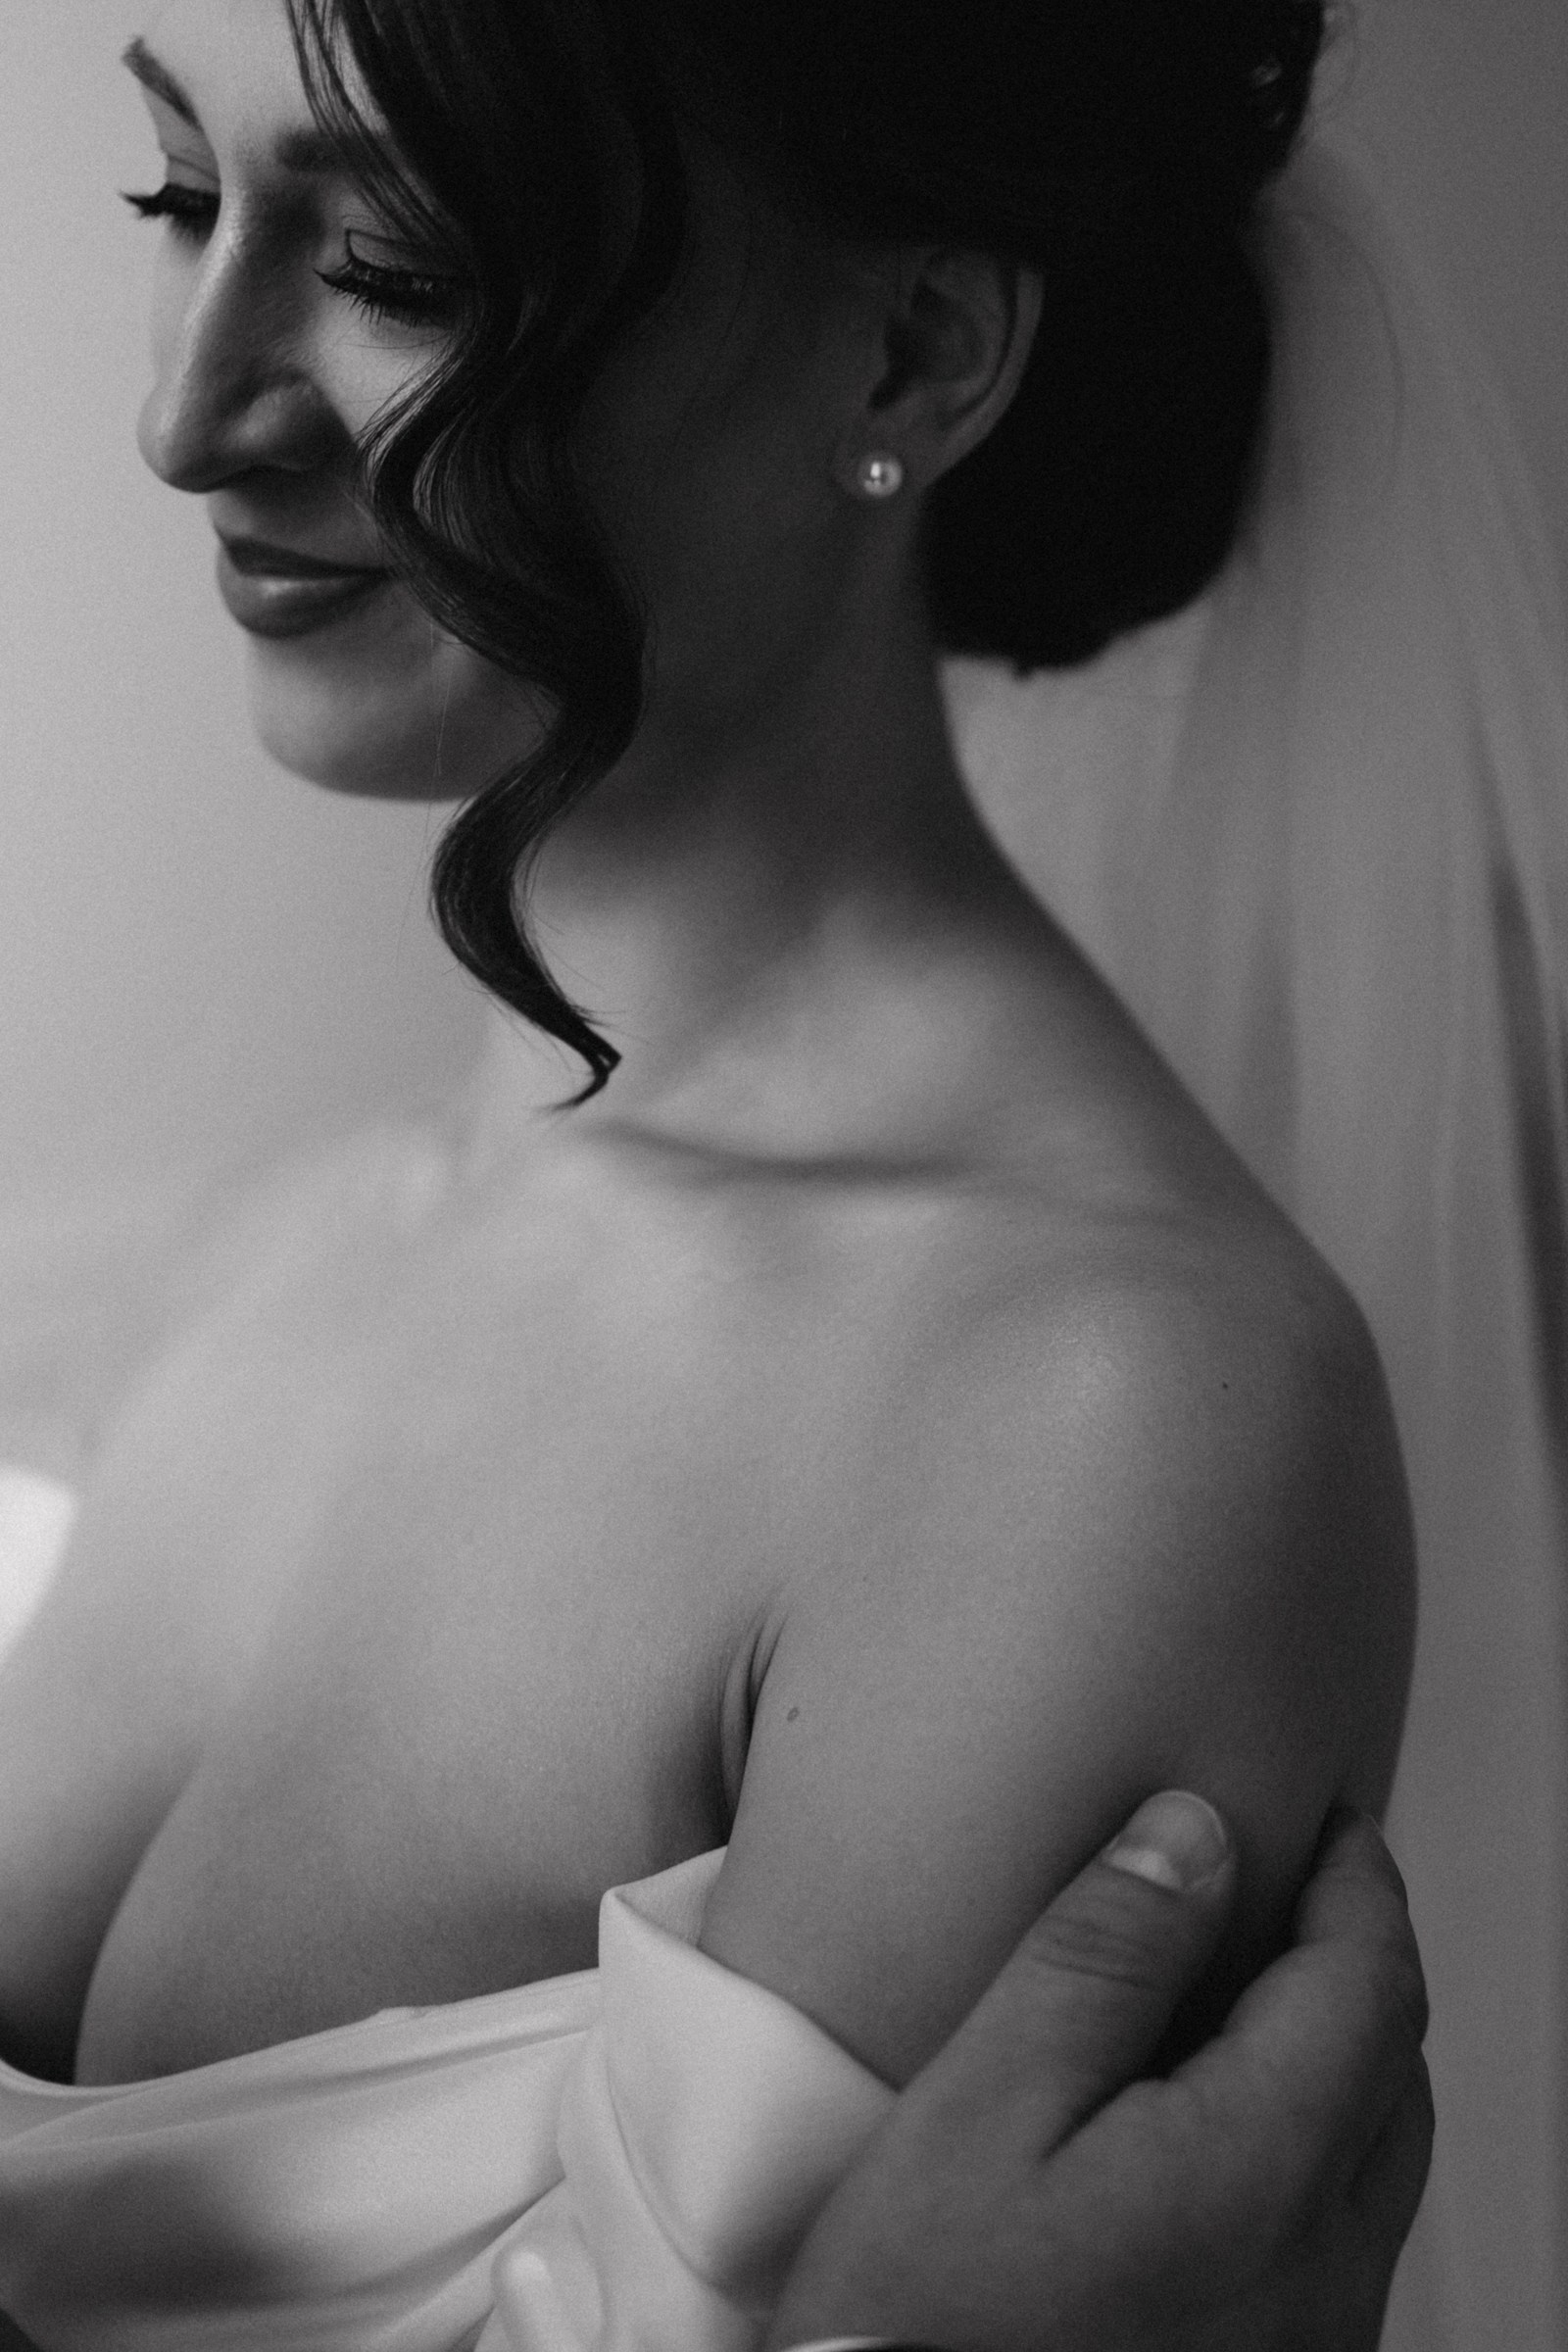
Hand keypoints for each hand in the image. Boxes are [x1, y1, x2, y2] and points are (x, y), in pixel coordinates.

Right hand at [768, 1796, 1431, 2351]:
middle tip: (1283, 1885)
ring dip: (1335, 2054)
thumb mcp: (980, 2107)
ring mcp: (1308, 2344)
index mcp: (1262, 2174)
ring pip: (1373, 2161)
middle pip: (1393, 2070)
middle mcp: (1320, 2272)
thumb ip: (1098, 1961)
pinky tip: (1209, 2128)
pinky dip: (1304, 2146)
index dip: (1355, 1879)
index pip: (1368, 1983)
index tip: (1321, 1817)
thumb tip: (1191, 1834)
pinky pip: (1333, 2239)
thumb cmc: (919, 2333)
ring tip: (1241, 1989)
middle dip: (1353, 1959)